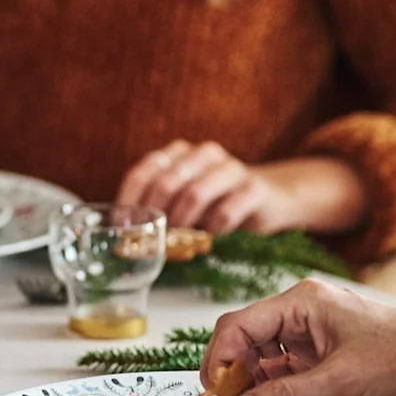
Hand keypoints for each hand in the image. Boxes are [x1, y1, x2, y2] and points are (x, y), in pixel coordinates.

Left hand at [118, 140, 289, 231]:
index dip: (130, 201)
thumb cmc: (217, 202)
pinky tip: (210, 240)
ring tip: (179, 241)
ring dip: (182, 223)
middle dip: (156, 215)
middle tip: (153, 239)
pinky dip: (211, 231)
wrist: (270, 198)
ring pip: (194, 194)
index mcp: (180, 153)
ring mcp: (231, 168)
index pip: (144, 172)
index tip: (125, 227)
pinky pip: (225, 212)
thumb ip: (158, 208)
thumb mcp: (184, 201)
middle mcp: (204, 154)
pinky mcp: (255, 188)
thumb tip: (126, 233)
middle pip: (167, 182)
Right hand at [201, 279, 395, 395]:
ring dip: (253, 382)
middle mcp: (304, 311)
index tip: (212, 393)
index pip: (240, 325)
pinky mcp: (328, 352)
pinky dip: (275, 387)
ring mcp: (316, 332)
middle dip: (233, 372)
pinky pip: (288, 367)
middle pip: (248, 339)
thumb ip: (283, 395)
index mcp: (301, 301)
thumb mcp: (338, 381)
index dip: (220, 359)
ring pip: (266, 355)